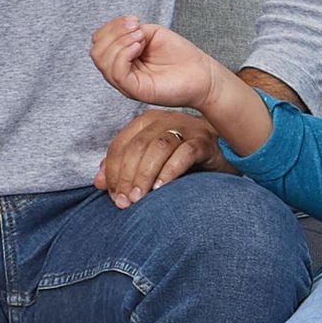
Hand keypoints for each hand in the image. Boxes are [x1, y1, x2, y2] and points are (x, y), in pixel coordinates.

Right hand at [90, 15, 217, 110]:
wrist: (202, 75)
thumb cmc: (180, 56)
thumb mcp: (151, 34)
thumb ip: (130, 32)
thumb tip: (119, 34)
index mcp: (123, 59)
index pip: (99, 42)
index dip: (111, 27)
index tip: (134, 20)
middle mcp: (121, 72)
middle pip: (96, 51)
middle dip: (113, 32)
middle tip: (137, 28)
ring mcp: (126, 83)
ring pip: (102, 61)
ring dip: (119, 41)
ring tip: (140, 37)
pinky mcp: (136, 90)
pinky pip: (117, 72)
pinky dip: (123, 53)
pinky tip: (138, 46)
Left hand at [93, 110, 221, 208]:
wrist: (222, 151)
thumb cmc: (181, 159)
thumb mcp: (150, 162)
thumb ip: (125, 169)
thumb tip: (99, 183)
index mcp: (146, 122)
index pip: (120, 144)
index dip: (113, 171)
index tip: (112, 195)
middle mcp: (163, 120)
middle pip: (137, 146)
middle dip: (127, 176)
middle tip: (124, 202)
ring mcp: (185, 128)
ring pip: (158, 147)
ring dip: (145, 175)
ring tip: (139, 198)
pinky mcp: (204, 141)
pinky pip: (184, 153)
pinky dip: (170, 171)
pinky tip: (161, 188)